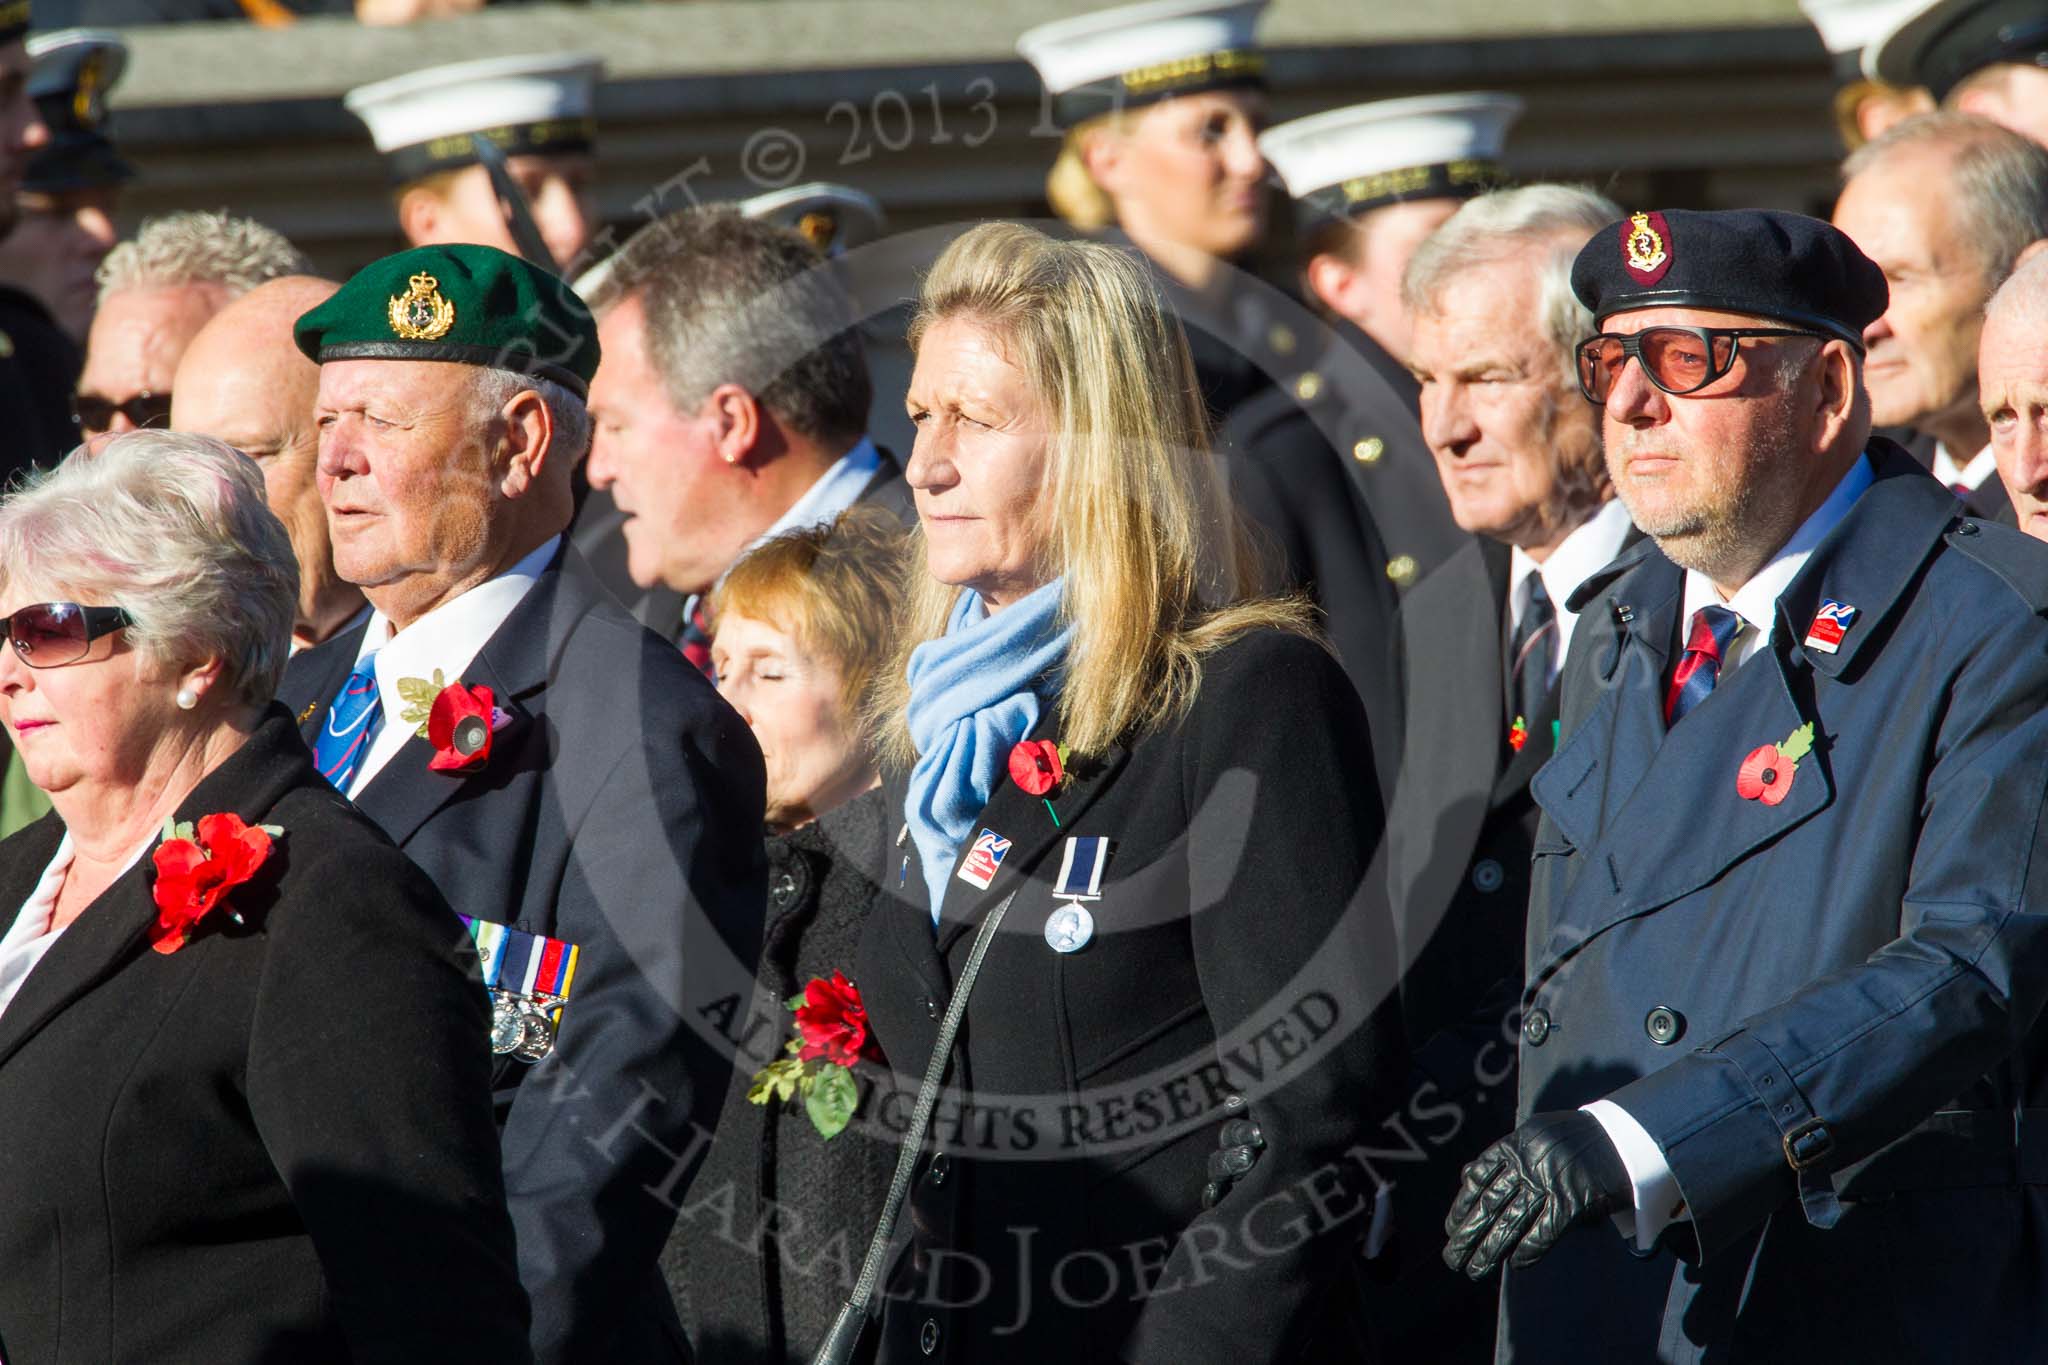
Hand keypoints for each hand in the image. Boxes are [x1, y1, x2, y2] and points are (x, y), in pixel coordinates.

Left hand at [1442, 1110, 1630, 1278]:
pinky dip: (1527, 1250)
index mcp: (1515, 1144)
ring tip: (1475, 1269)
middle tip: (1453, 1258)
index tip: (1451, 1227)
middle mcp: (1527, 1163)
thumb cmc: (1576, 1139)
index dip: (1461, 1206)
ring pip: (1510, 1222)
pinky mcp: (1572, 1201)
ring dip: (1490, 1251)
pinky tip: (1516, 1264)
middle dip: (1468, 1235)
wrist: (1625, 1136)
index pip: (1477, 1178)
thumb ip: (1504, 1155)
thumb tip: (1467, 1177)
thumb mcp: (1534, 1134)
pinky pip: (1543, 1232)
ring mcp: (1549, 1182)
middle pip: (1488, 1204)